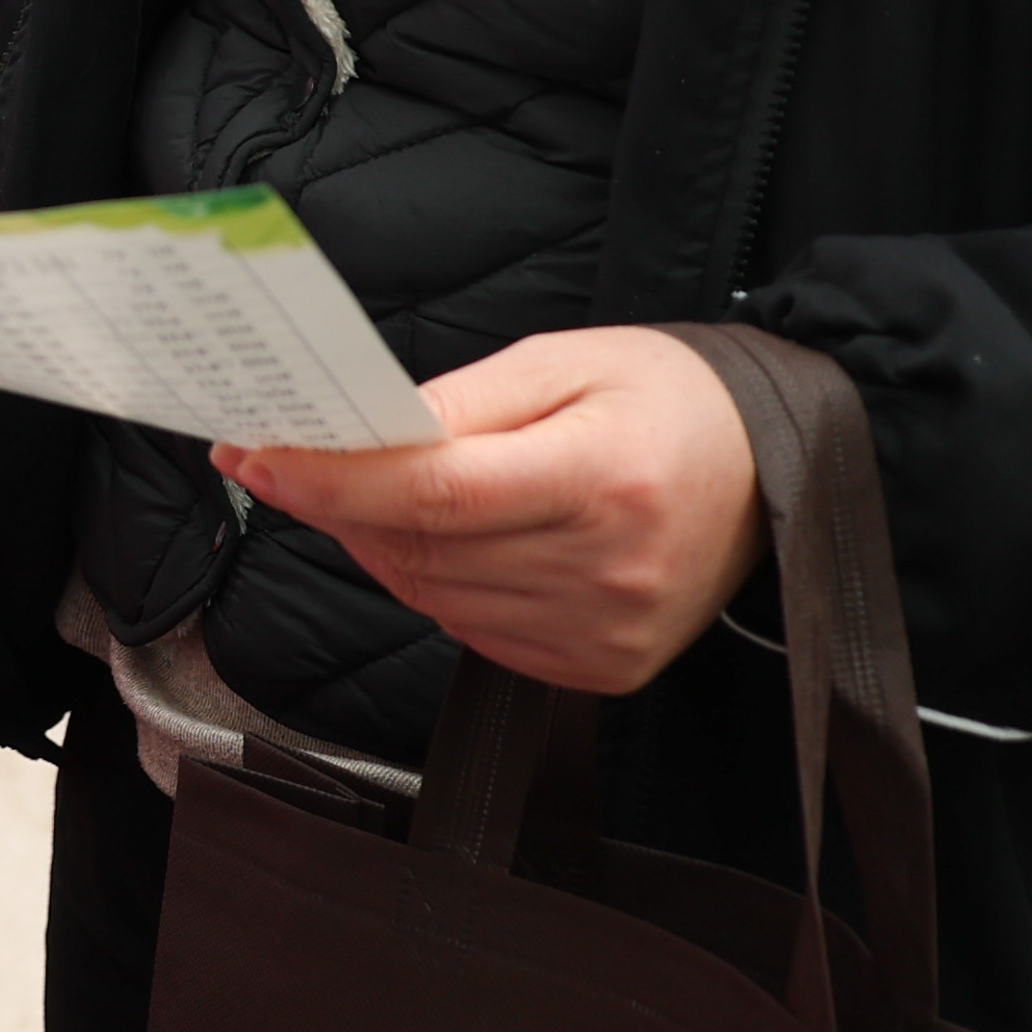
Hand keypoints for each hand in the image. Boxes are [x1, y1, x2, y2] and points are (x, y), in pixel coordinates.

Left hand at [214, 327, 765, 697]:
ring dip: (378, 545)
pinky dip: (433, 584)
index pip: (434, 494)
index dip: (333, 480)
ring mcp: (603, 633)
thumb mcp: (567, 362)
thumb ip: (458, 404)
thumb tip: (356, 434)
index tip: (257, 455)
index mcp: (603, 480)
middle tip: (289, 457)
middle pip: (422, 549)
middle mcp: (607, 571)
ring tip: (368, 491)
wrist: (774, 470)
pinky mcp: (599, 669)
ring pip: (432, 596)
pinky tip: (441, 539)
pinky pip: (472, 630)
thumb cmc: (669, 399)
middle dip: (338, 504)